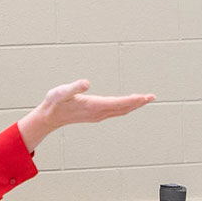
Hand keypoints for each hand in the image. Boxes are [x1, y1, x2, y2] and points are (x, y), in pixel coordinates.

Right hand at [17, 80, 154, 150]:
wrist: (49, 117)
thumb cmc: (54, 103)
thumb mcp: (61, 92)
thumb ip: (74, 87)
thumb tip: (87, 83)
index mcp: (93, 106)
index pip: (118, 103)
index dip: (132, 100)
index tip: (144, 97)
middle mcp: (98, 113)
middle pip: (123, 108)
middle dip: (138, 102)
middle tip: (152, 97)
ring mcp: (98, 115)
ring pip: (121, 111)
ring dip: (134, 105)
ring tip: (146, 99)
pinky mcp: (96, 115)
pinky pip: (116, 111)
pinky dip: (126, 107)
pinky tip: (130, 103)